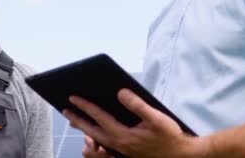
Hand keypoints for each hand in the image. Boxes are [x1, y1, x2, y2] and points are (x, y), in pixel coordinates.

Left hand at [63, 89, 207, 157]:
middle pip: (91, 130)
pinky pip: (104, 143)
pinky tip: (94, 128)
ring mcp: (121, 149)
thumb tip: (120, 92)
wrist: (180, 155)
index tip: (72, 97)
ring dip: (84, 128)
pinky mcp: (125, 151)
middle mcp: (118, 144)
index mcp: (123, 135)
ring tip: (74, 119)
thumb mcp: (157, 118)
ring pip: (96, 138)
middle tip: (64, 109)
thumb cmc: (170, 136)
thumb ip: (138, 105)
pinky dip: (95, 135)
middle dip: (77, 119)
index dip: (85, 106)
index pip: (99, 117)